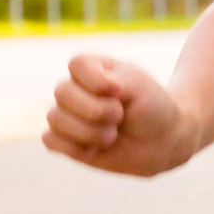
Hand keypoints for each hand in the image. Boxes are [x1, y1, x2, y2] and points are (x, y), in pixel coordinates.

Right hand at [41, 49, 199, 178]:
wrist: (164, 139)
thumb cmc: (152, 105)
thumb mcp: (139, 84)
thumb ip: (110, 81)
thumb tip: (83, 94)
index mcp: (92, 67)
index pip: (76, 64)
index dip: (97, 81)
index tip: (120, 92)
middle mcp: (75, 88)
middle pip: (62, 92)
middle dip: (96, 110)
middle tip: (119, 116)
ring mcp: (68, 114)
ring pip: (55, 118)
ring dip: (89, 132)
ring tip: (112, 135)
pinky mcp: (66, 141)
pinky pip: (50, 141)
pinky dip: (74, 147)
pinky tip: (95, 148)